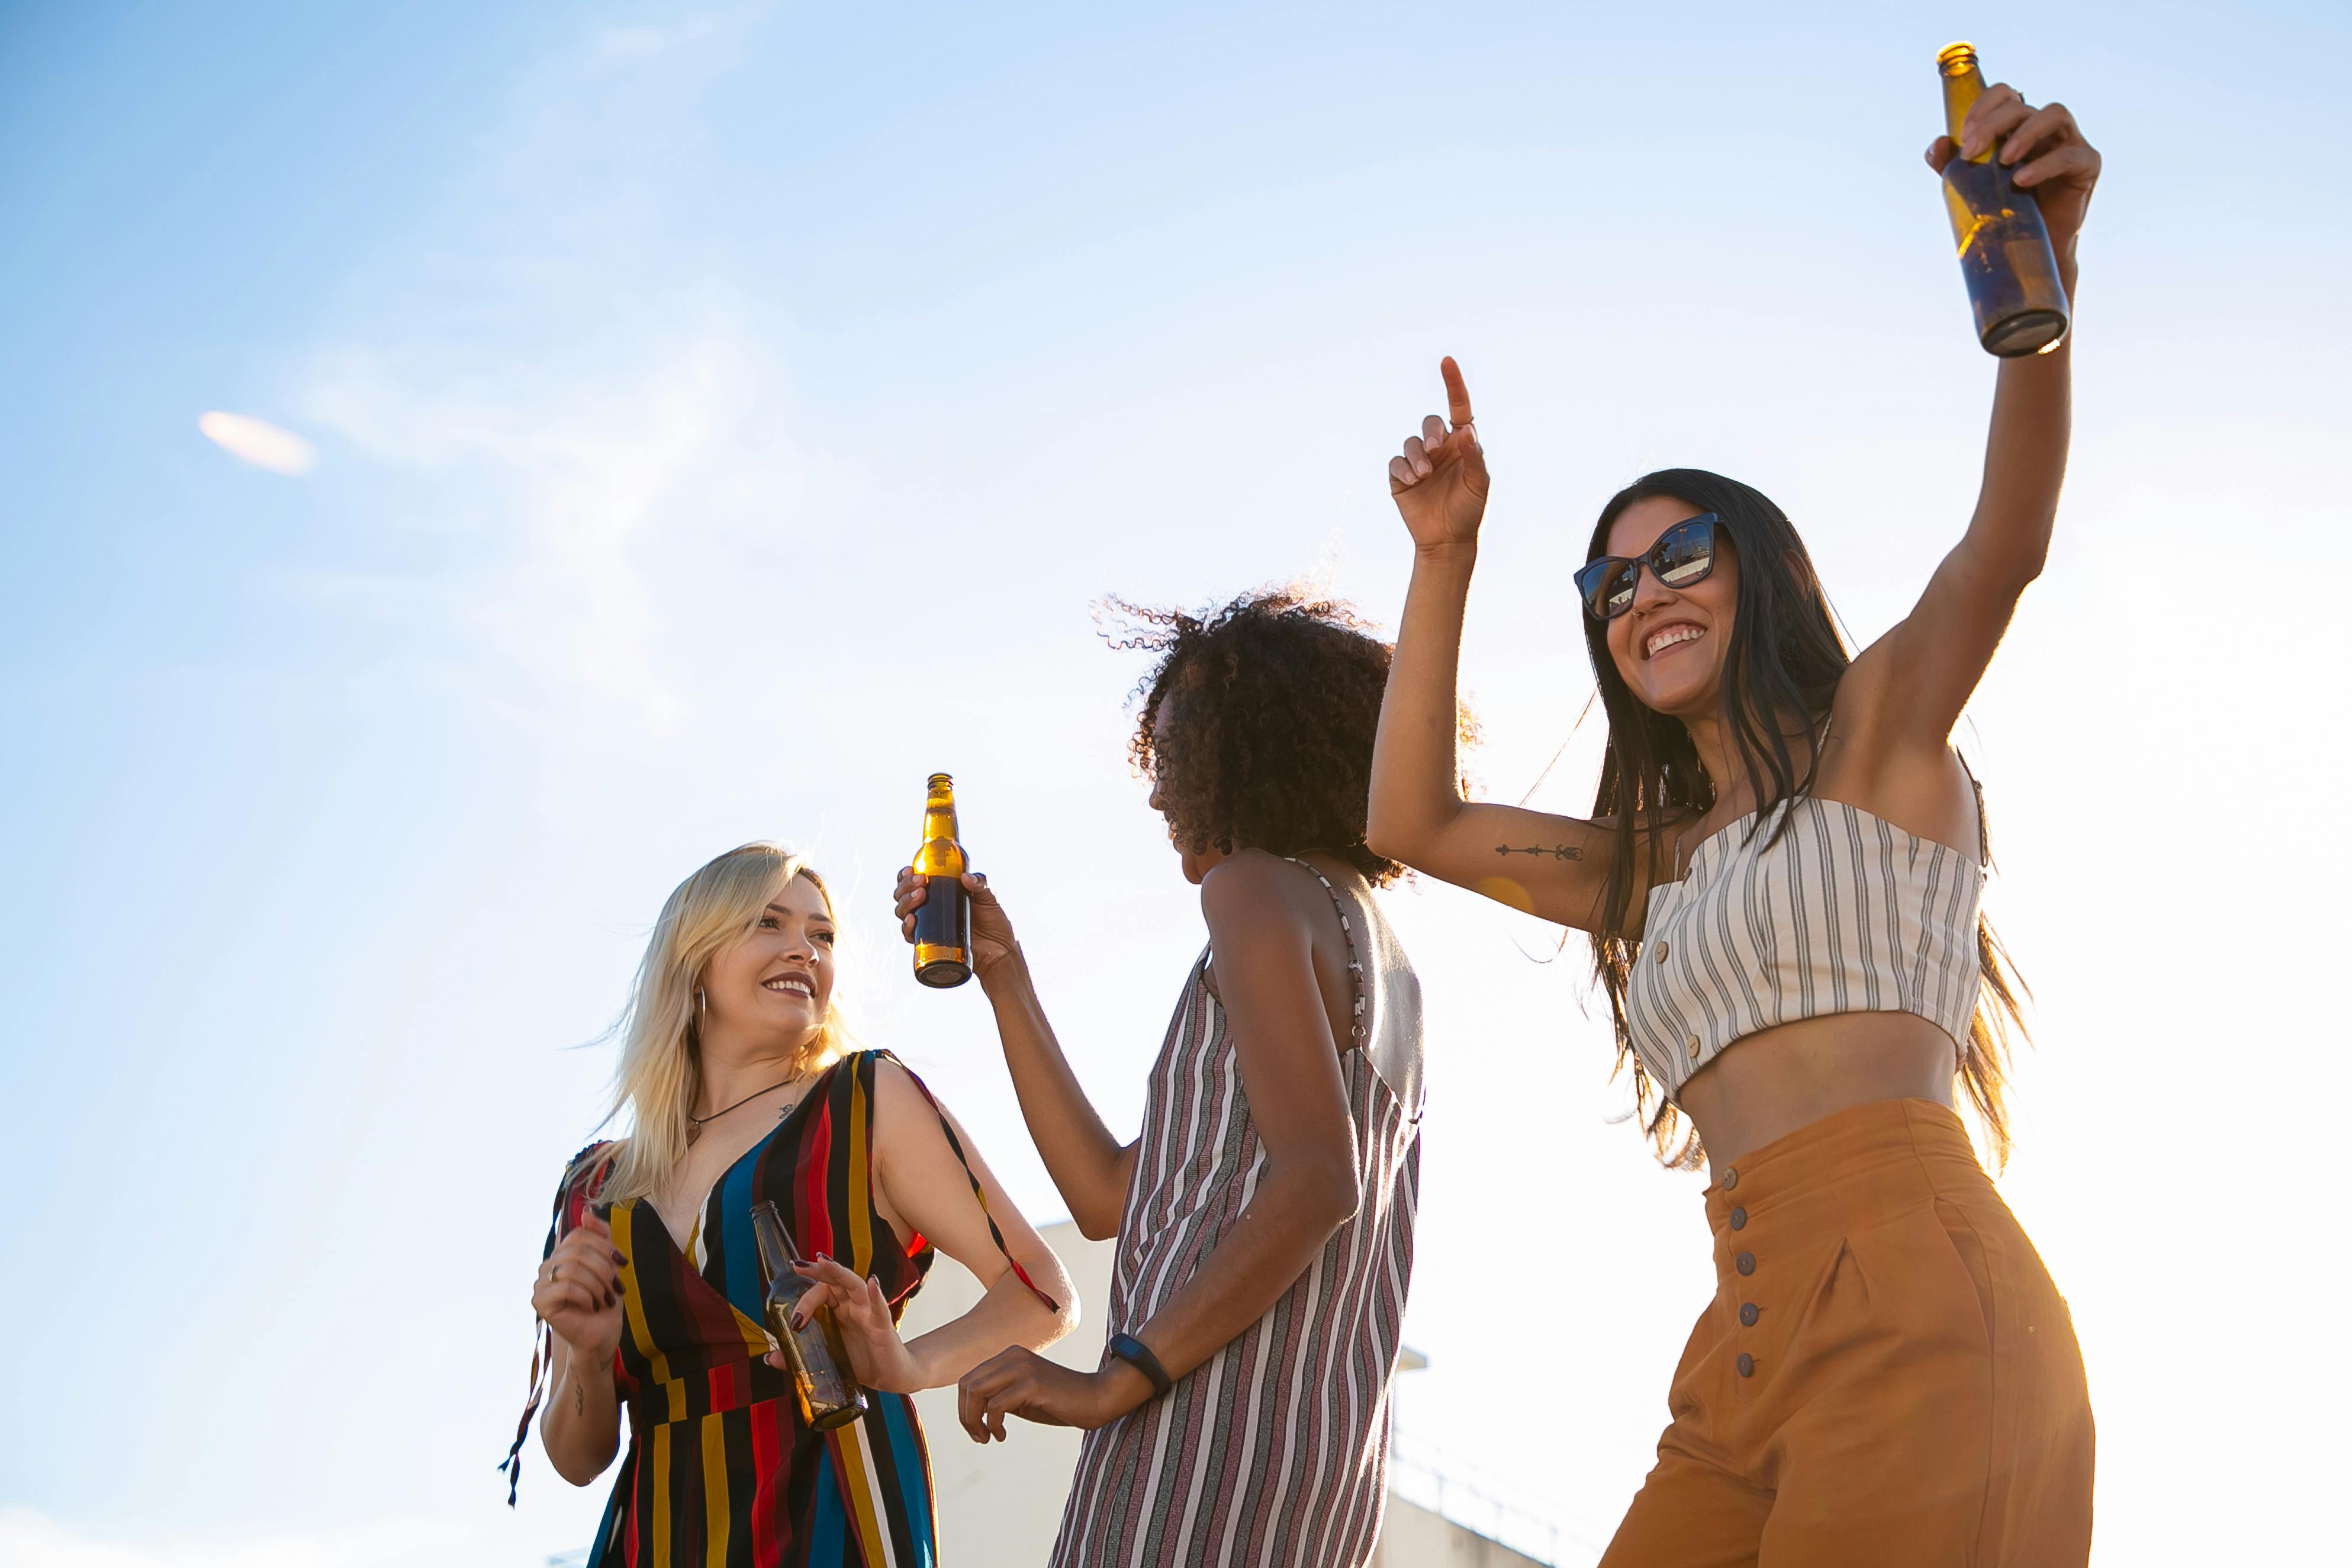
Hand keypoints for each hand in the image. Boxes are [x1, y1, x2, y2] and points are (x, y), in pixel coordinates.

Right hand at [532, 1209, 625, 1365]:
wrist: (602, 1335)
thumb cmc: (605, 1301)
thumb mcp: (608, 1264)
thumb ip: (599, 1237)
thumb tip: (586, 1211)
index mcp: (562, 1254)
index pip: (579, 1234)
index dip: (604, 1245)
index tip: (622, 1263)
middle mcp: (547, 1265)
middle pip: (577, 1250)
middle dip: (604, 1268)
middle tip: (616, 1286)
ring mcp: (541, 1284)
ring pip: (572, 1268)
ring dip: (598, 1284)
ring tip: (607, 1299)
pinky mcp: (540, 1302)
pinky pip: (565, 1287)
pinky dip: (587, 1296)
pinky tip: (593, 1306)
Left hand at [763, 1254, 924, 1392]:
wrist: (890, 1378)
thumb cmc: (862, 1362)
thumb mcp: (827, 1359)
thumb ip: (800, 1356)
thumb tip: (771, 1358)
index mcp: (839, 1311)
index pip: (821, 1292)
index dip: (804, 1300)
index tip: (792, 1321)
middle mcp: (854, 1307)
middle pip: (835, 1281)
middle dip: (818, 1271)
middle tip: (799, 1265)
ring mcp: (869, 1314)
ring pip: (855, 1285)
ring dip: (840, 1273)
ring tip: (825, 1263)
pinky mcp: (883, 1327)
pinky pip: (880, 1309)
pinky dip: (877, 1295)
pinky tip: (873, 1283)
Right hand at [893, 867, 1020, 982]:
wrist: (1001, 951)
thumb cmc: (995, 923)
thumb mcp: (990, 898)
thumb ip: (981, 884)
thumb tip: (965, 877)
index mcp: (940, 894)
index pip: (913, 882)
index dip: (906, 876)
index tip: (912, 871)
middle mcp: (930, 909)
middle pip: (903, 895)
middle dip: (906, 886)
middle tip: (921, 882)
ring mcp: (929, 926)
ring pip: (903, 912)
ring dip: (905, 902)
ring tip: (920, 895)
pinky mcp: (930, 944)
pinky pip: (910, 935)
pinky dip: (907, 926)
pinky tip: (912, 919)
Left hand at [955, 1347, 1150, 1441]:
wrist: (1096, 1398)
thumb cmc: (1060, 1402)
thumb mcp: (1022, 1397)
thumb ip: (999, 1396)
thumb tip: (971, 1410)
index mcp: (1009, 1356)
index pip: (969, 1379)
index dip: (964, 1408)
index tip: (977, 1430)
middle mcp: (1013, 1356)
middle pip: (967, 1384)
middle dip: (965, 1416)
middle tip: (979, 1437)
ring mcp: (1022, 1367)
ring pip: (976, 1392)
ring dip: (974, 1421)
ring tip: (988, 1437)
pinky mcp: (1032, 1382)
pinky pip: (996, 1405)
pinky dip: (993, 1424)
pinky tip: (1002, 1435)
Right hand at [1388, 357, 1487, 554]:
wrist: (1447, 539)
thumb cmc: (1469, 509)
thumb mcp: (1479, 483)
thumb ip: (1474, 455)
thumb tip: (1465, 430)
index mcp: (1462, 443)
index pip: (1458, 408)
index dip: (1453, 385)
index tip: (1447, 362)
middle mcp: (1439, 448)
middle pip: (1429, 423)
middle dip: (1430, 432)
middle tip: (1435, 448)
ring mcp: (1419, 462)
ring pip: (1410, 443)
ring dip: (1417, 456)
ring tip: (1424, 475)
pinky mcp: (1400, 477)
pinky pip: (1396, 462)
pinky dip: (1404, 468)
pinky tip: (1414, 481)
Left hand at [1926, 84, 2099, 255]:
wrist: (2034, 247)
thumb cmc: (2006, 210)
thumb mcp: (1972, 186)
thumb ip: (1951, 165)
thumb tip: (1938, 145)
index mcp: (2017, 126)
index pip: (2005, 95)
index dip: (1984, 105)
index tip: (1964, 133)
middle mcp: (2044, 128)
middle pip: (2022, 106)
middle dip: (1993, 123)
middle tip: (1972, 151)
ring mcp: (2070, 142)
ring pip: (2054, 114)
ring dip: (2025, 132)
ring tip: (2005, 160)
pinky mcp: (2087, 163)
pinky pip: (2069, 155)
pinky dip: (2045, 165)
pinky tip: (2022, 180)